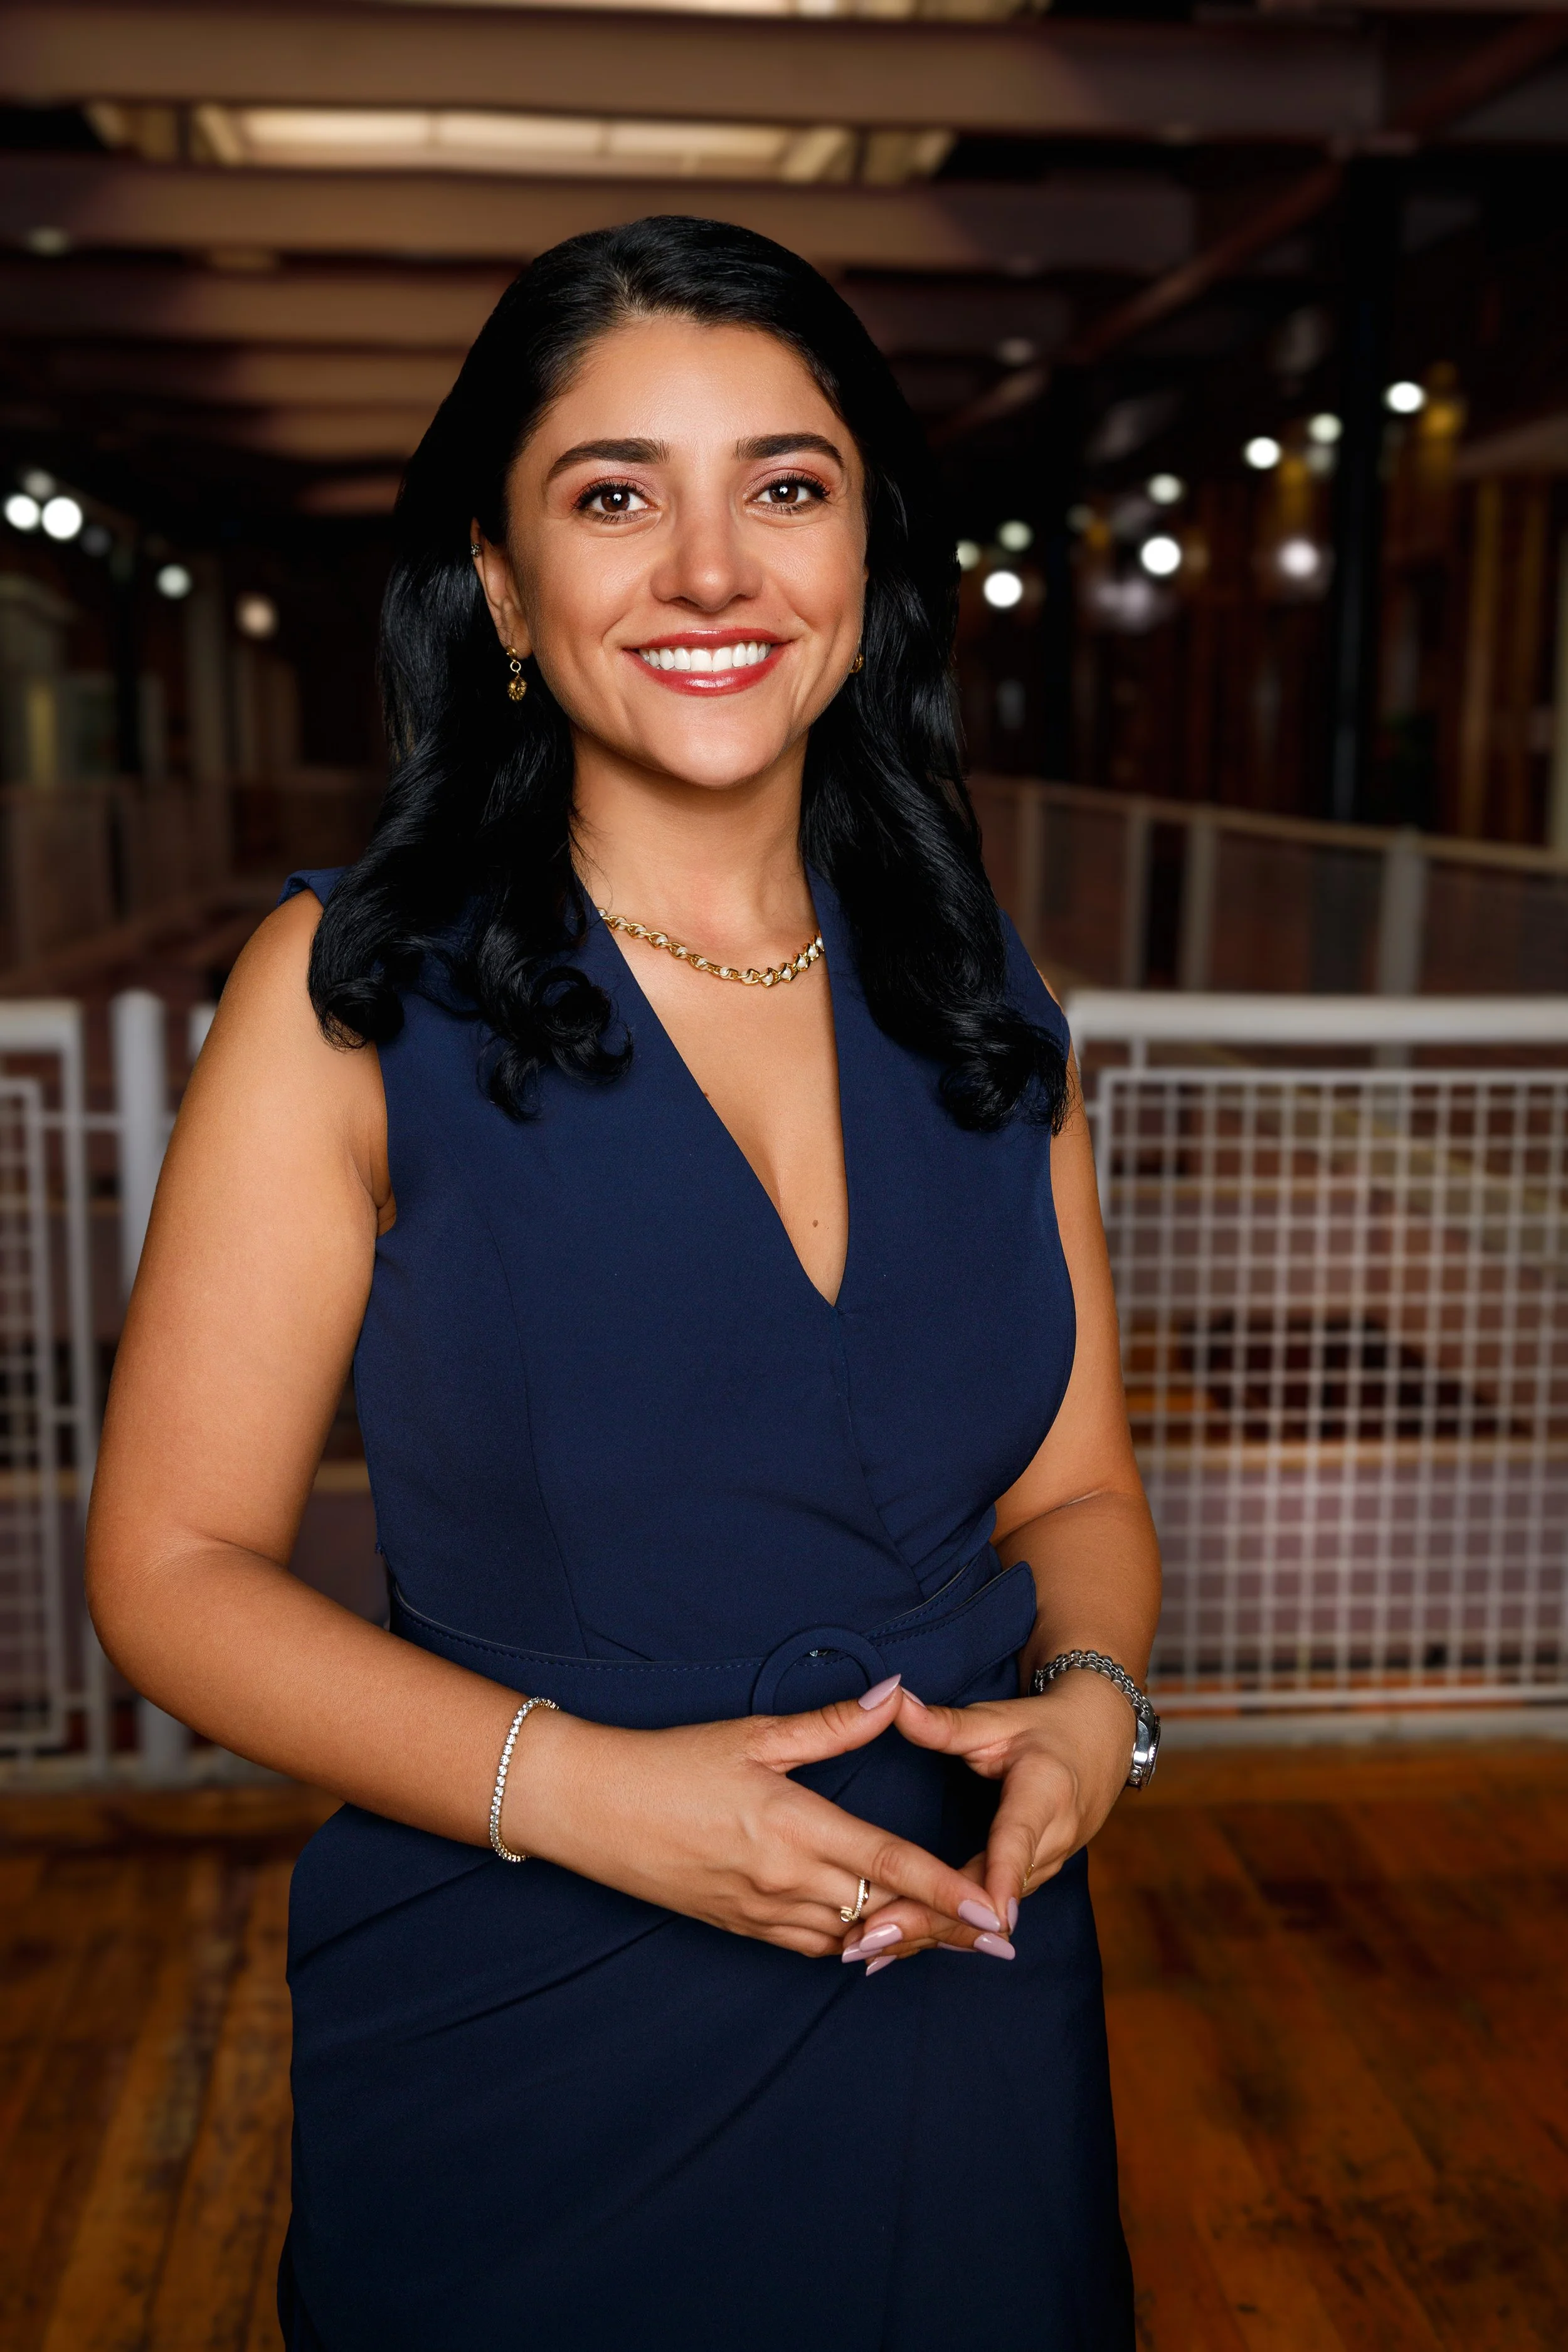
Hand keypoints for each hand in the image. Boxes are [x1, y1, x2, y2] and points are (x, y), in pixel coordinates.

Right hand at [505, 1677, 990, 1956]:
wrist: (589, 1807)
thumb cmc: (670, 1761)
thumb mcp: (754, 1734)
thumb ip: (833, 1725)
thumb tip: (894, 1695)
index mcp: (792, 1824)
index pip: (887, 1863)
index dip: (944, 1890)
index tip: (991, 1911)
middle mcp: (782, 1878)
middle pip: (881, 1911)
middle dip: (942, 1926)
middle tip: (997, 1939)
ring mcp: (758, 1910)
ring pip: (849, 1937)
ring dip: (900, 1938)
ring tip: (952, 1939)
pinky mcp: (738, 1926)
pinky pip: (810, 1946)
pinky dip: (850, 1943)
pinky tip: (875, 1935)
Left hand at [838, 1672, 1134, 1969]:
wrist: (1098, 1745)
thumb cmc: (1044, 1729)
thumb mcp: (998, 1720)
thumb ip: (945, 1723)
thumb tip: (895, 1701)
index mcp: (1046, 1795)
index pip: (1018, 1841)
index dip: (1001, 1879)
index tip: (985, 1916)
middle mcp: (1050, 1842)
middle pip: (989, 1893)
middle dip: (932, 1921)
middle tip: (871, 1940)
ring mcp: (1043, 1869)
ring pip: (985, 1914)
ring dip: (929, 1934)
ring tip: (867, 1952)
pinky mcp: (1029, 1883)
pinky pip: (985, 1915)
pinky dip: (942, 1931)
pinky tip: (893, 1951)